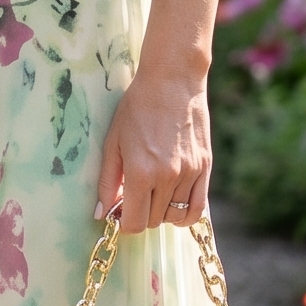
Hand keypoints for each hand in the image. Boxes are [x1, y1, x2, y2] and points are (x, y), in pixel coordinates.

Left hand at [97, 65, 210, 232]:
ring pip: (173, 216)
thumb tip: (100, 213)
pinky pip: (197, 209)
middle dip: (140, 214)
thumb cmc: (137, 108)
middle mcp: (167, 177)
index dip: (124, 223)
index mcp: (140, 172)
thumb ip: (106, 181)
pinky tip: (173, 205)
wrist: (172, 81)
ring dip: (160, 212)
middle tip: (133, 197)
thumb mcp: (113, 142)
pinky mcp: (205, 167)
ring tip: (152, 193)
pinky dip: (184, 215)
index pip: (134, 223)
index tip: (120, 212)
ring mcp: (189, 173)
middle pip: (153, 221)